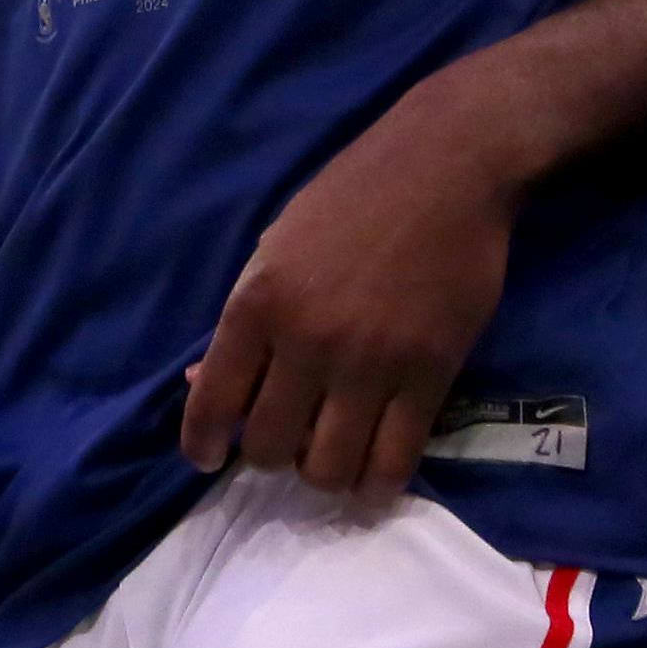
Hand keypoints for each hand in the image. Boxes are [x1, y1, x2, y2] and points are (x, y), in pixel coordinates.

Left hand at [177, 110, 517, 493]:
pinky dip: (377, 481)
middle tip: (288, 436)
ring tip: (332, 450)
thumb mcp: (276, 245)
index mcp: (259, 302)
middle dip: (271, 454)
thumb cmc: (352, 197)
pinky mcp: (430, 375)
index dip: (202, 444)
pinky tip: (373, 468)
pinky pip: (395, 463)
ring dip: (323, 472)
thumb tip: (201, 385)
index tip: (209, 456)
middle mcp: (308, 340)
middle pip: (269, 449)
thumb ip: (244, 320)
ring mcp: (371, 362)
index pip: (213, 403)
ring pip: (329, 470)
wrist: (445, 166)